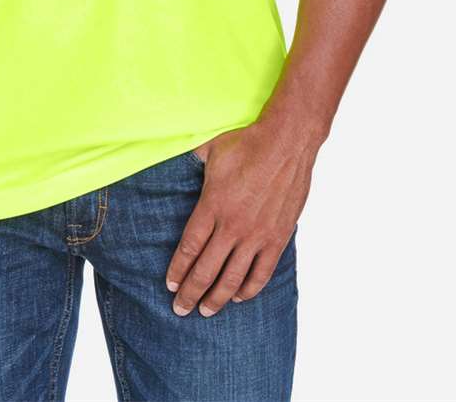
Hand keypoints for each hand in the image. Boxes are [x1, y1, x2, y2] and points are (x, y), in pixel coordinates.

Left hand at [166, 116, 322, 317]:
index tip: (169, 284)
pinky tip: (238, 297)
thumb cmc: (247, 143)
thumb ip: (189, 162)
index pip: (189, 248)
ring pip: (232, 279)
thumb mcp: (209, 151)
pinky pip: (261, 273)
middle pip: (205, 270)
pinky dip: (249, 289)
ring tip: (205, 311)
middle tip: (180, 308)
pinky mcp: (277, 238)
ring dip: (216, 298)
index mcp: (212, 206)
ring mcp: (256, 235)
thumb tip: (170, 157)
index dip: (177, 270)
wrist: (286, 143)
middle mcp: (232, 226)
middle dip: (190, 293)